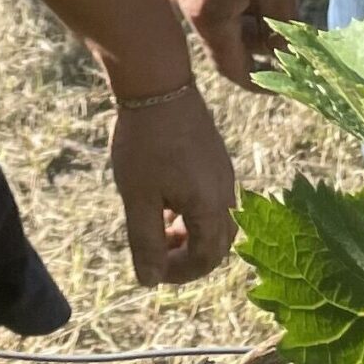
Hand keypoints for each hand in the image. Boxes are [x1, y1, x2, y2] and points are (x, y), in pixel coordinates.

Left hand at [109, 88, 238, 284]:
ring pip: (215, 219)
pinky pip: (212, 197)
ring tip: (157, 224)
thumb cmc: (144, 142)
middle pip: (218, 242)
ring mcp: (223, 172)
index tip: (152, 268)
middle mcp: (225, 191)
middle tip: (156, 251)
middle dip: (188, 255)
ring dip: (188, 233)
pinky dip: (191, 210)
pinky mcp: (216, 157)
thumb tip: (150, 280)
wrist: (158, 83)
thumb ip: (145, 242)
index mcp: (210, 206)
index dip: (180, 273)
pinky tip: (164, 197)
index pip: (207, 259)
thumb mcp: (138, 197)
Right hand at [160, 0, 299, 85]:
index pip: (231, 67)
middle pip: (218, 38)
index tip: (279, 82)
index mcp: (207, 16)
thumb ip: (282, 26)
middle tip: (283, 29)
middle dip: (252, 40)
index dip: (258, 80)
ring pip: (209, 10)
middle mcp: (180, 1)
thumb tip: (286, 54)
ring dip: (237, 11)